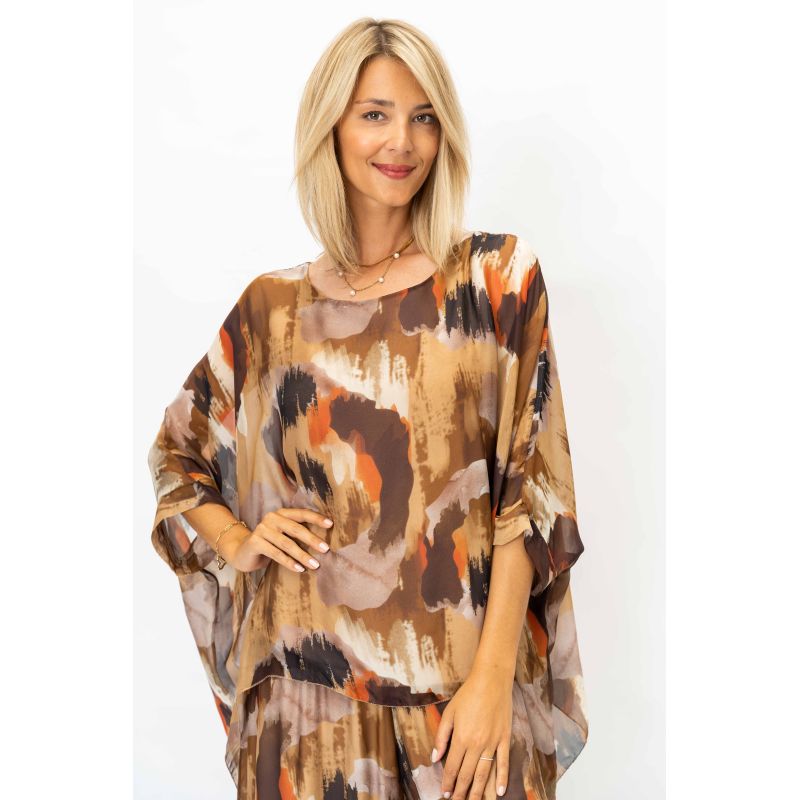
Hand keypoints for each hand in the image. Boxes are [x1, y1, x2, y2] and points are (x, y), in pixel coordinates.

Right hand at [221, 508, 333, 572]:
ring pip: (287, 543)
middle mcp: (271, 518)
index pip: (301, 514)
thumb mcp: (283, 536)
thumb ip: (297, 534)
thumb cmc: (269, 544)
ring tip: (315, 564)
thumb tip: (323, 542)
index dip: (316, 518)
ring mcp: (262, 529)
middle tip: (326, 549)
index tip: (331, 524)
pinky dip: (289, 562)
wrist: (242, 552)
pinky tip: (299, 569)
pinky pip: (276, 553)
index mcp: (281, 513)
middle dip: (312, 540)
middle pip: (296, 529)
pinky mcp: (255, 542)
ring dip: (302, 555)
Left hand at [431, 669, 513, 798]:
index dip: (448, 782)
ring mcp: (492, 743)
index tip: (445, 793)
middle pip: (467, 774)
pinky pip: (503, 763)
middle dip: (461, 791)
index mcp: (461, 737)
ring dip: (477, 791)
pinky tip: (498, 792)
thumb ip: (441, 736)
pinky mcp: (505, 739)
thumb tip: (435, 757)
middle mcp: (476, 744)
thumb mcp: (449, 712)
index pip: (452, 767)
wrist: (492, 680)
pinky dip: (501, 779)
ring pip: (484, 773)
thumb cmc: (468, 694)